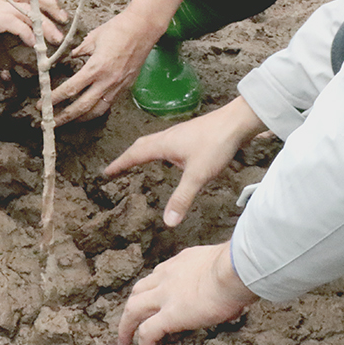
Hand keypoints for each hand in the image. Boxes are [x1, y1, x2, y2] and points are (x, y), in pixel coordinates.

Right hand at [0, 0, 64, 63]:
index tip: (59, 18)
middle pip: (31, 1)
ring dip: (42, 27)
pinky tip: (32, 42)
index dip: (45, 4)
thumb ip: (1, 41)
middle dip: (50, 14)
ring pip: (25, 12)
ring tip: (54, 41)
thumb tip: (15, 56)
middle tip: (63, 30)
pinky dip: (25, 32)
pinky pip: (12, 22)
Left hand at [50, 8, 163, 123]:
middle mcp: (107, 81)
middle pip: (82, 107)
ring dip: (81, 118)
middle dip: (64, 117)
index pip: (71, 89)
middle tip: (51, 122)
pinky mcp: (126, 86)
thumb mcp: (93, 37)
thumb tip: (71, 56)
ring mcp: (118, 85)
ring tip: (69, 121)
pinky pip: (108, 103)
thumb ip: (80, 50)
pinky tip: (89, 110)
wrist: (144, 28)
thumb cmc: (119, 28)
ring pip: (97, 110)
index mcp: (96, 68)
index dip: (55, 99)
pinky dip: (96, 109)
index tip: (43, 104)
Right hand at [105, 96, 266, 225]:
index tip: (106, 172)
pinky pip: (166, 143)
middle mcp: (168, 137)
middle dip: (127, 157)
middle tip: (117, 168)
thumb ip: (182, 198)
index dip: (120, 164)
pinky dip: (158, 151)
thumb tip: (167, 222)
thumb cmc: (216, 144)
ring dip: (142, 152)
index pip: (135, 154)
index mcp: (164, 144)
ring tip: (137, 162)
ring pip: (154, 142)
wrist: (237, 122)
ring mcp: (180, 135)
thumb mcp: (198, 175)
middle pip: (141, 145)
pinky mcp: (191, 135)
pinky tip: (169, 158)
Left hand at [117, 242, 257, 344]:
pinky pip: (147, 332)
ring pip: (133, 309)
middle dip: (132, 306)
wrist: (234, 269)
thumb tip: (233, 293)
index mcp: (180, 262)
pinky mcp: (169, 315)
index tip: (154, 299)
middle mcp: (167, 275)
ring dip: (126, 326)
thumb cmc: (237, 266)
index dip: (153, 289)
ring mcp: (165, 294)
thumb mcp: (222, 265)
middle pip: (139, 290)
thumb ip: (219, 277)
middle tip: (128, 320)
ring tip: (124, 342)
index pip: (159, 275)